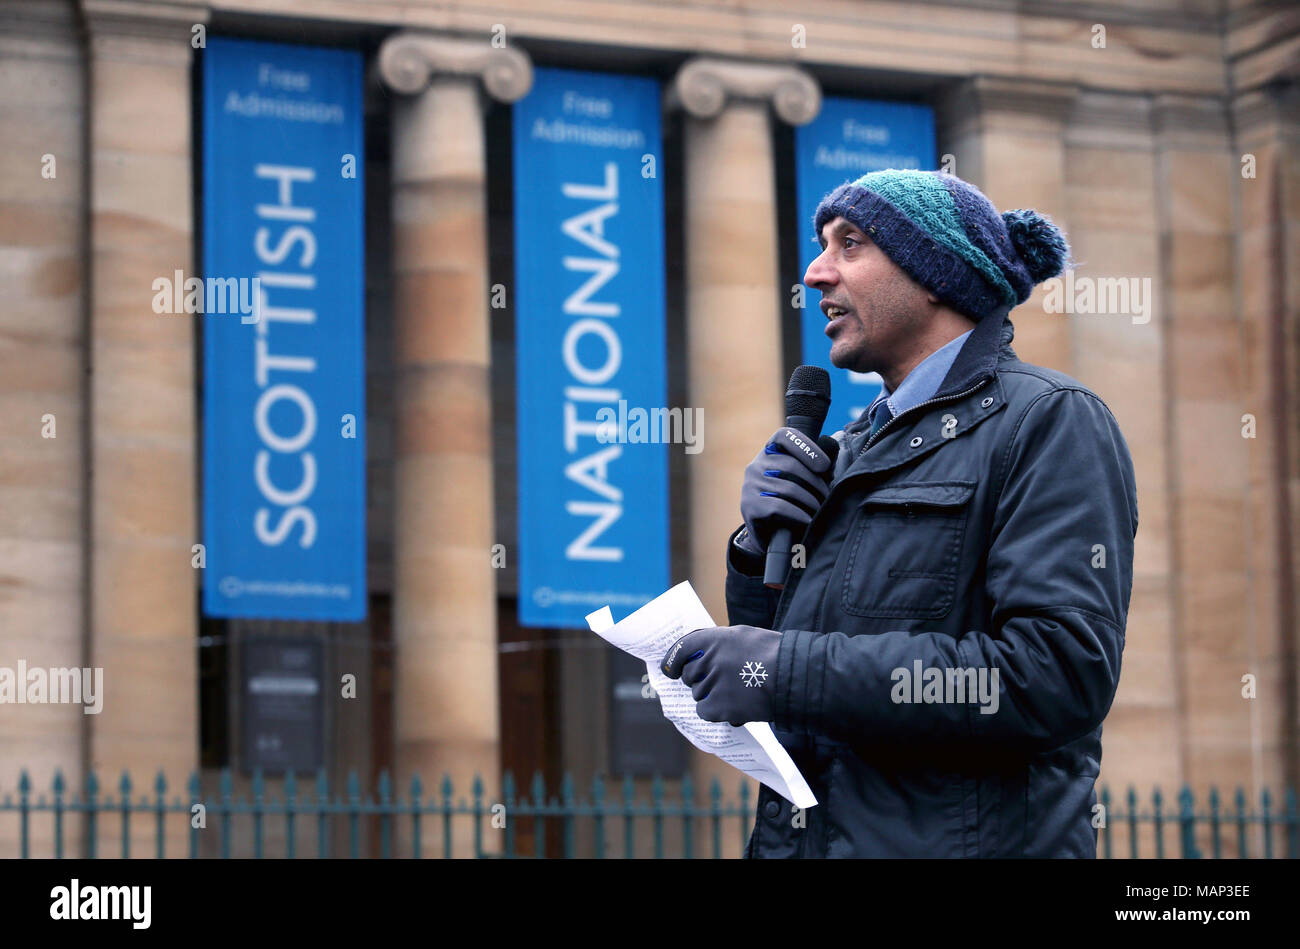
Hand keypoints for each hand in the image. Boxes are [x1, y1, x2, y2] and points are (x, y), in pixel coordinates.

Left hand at [661, 625, 782, 725]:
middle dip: (700, 679)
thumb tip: (700, 655)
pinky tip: (732, 707)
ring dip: (711, 695)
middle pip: (690, 675)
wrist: (794, 677)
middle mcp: (709, 661)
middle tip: (723, 681)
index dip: (672, 661)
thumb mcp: (743, 636)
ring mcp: (713, 684)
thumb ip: (719, 643)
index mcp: (714, 639)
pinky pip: (704, 711)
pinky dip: (715, 712)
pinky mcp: (719, 707)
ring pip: (698, 694)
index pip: (681, 649)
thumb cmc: (773, 654)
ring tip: (737, 692)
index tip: (670, 670)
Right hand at [737, 427, 832, 555]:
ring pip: (789, 488)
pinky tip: (808, 521)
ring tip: (820, 511)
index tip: (825, 466)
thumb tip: (836, 445)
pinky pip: (780, 506)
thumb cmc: (791, 502)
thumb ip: (813, 465)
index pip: (784, 436)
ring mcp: (750, 486)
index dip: (807, 447)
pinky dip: (799, 515)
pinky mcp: (749, 506)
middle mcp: (755, 466)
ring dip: (811, 502)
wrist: (768, 534)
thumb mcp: (799, 479)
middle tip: (826, 498)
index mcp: (768, 453)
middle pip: (792, 466)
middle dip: (816, 483)